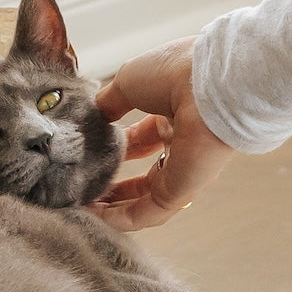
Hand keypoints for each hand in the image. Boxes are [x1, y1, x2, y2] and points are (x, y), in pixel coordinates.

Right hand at [91, 37, 234, 230]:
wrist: (209, 85)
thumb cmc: (175, 72)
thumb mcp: (129, 82)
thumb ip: (108, 102)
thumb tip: (94, 114)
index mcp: (172, 114)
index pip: (141, 141)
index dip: (114, 151)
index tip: (88, 158)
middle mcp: (180, 145)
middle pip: (145, 174)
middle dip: (113, 184)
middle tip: (84, 190)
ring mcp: (183, 170)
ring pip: (145, 199)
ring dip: (113, 208)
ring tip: (83, 210)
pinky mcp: (181, 192)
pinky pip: (148, 213)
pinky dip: (120, 219)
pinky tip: (95, 219)